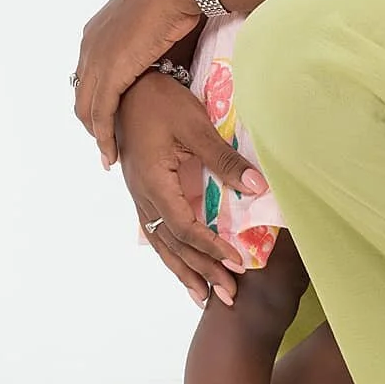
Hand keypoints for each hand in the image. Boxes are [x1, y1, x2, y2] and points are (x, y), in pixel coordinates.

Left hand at [73, 0, 201, 165]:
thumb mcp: (154, 25)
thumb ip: (149, 49)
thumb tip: (163, 67)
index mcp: (97, 30)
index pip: (89, 74)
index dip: (98, 99)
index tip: (110, 119)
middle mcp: (90, 44)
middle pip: (83, 93)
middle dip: (92, 122)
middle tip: (106, 144)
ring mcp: (97, 58)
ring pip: (87, 108)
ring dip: (97, 135)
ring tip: (109, 155)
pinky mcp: (110, 73)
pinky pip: (101, 114)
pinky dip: (104, 137)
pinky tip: (110, 154)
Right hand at [115, 69, 268, 305]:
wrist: (127, 86)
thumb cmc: (161, 101)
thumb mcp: (195, 126)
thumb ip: (224, 159)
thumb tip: (258, 187)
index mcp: (154, 183)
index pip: (185, 227)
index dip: (211, 248)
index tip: (237, 263)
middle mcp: (142, 196)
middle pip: (173, 245)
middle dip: (201, 271)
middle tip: (229, 295)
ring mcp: (138, 195)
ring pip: (161, 243)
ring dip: (184, 270)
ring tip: (204, 297)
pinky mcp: (141, 190)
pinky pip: (156, 231)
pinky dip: (171, 252)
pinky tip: (181, 265)